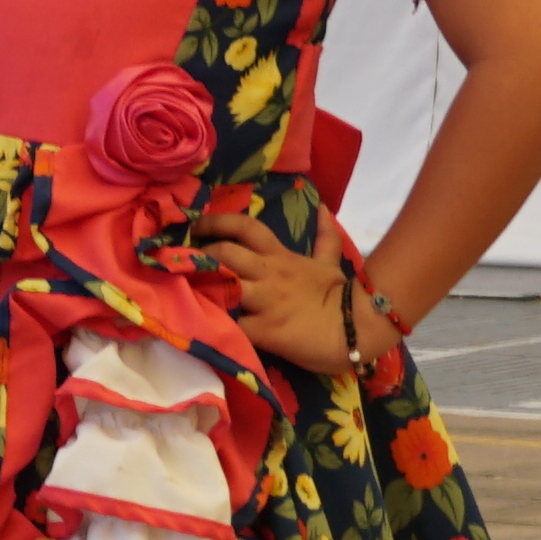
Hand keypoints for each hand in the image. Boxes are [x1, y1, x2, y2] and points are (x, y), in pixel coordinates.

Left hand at [155, 209, 384, 378]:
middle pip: (224, 253)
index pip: (245, 228)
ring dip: (199, 288)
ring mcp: (264, 301)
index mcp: (280, 257)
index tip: (196, 225)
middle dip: (199, 255)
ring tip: (180, 291)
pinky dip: (214, 326)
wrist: (360, 326)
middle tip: (181, 263)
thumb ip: (324, 237)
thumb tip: (324, 208)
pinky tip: (198, 326)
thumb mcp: (330, 262)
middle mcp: (268, 274)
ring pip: (222, 286)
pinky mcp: (264, 330)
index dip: (217, 222)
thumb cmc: (341, 295)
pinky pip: (232, 326)